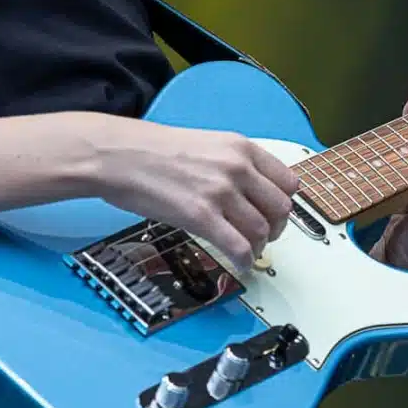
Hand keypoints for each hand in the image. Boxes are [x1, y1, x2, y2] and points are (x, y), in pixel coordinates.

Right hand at [90, 117, 299, 271]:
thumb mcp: (207, 144)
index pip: (288, 182)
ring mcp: (220, 192)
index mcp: (241, 147)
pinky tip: (239, 264)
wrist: (119, 155)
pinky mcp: (201, 216)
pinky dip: (244, 261)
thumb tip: (252, 192)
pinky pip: (239, 247)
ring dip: (258, 247)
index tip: (275, 215)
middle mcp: (237, 168)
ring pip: (262, 230)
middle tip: (262, 237)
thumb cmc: (153, 150)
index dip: (284, 204)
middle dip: (275, 228)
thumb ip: (234, 164)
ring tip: (246, 251)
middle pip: (281, 209)